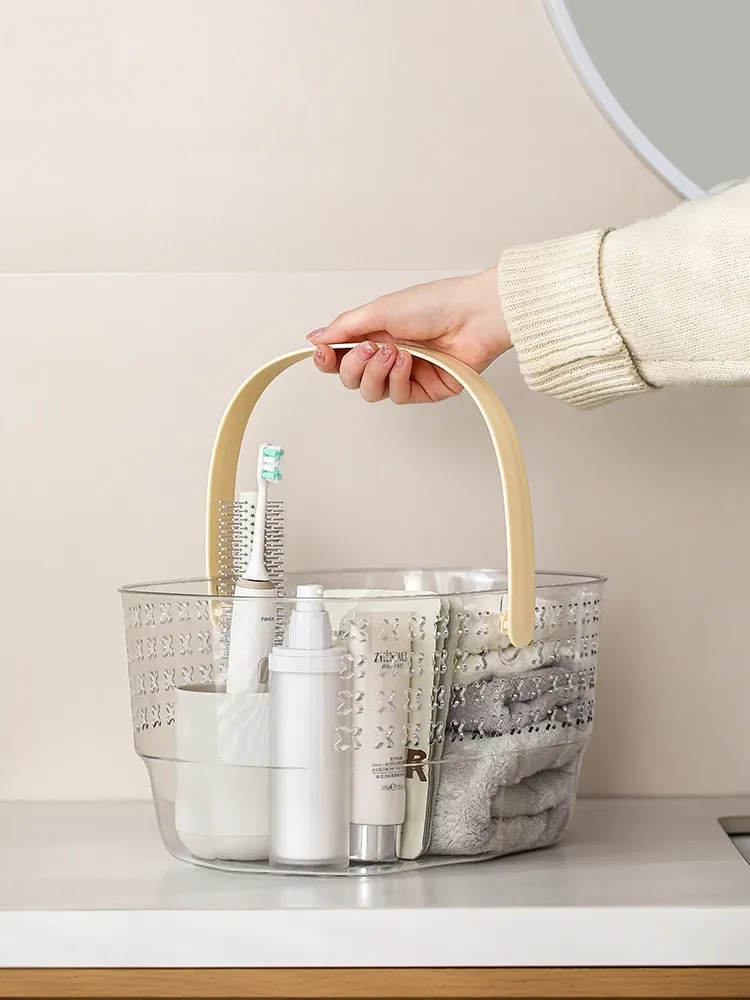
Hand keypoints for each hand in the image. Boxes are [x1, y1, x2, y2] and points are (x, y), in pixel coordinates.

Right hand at [307, 267, 510, 403]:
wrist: (474, 315)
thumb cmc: (435, 303)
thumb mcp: (379, 309)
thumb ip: (344, 327)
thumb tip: (315, 337)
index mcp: (375, 333)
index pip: (340, 356)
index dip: (327, 359)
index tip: (322, 353)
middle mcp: (388, 355)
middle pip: (351, 378)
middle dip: (354, 366)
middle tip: (369, 349)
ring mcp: (406, 374)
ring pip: (371, 391)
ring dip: (377, 372)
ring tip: (393, 352)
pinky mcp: (425, 389)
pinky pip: (397, 395)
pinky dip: (398, 378)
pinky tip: (408, 361)